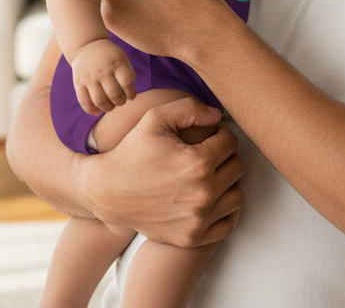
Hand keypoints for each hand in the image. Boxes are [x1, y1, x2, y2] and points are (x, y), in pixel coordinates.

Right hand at [71, 39, 136, 113]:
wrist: (87, 46)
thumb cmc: (110, 56)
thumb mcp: (123, 59)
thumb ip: (129, 75)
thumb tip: (130, 97)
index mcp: (116, 63)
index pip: (127, 83)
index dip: (131, 94)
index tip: (130, 95)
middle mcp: (102, 70)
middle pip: (114, 94)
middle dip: (120, 102)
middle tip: (120, 100)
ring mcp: (89, 77)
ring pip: (99, 101)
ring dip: (108, 108)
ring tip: (110, 106)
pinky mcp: (78, 82)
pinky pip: (84, 101)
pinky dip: (91, 110)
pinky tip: (97, 111)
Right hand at [84, 96, 244, 246]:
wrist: (107, 192)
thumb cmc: (131, 152)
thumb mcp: (155, 118)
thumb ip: (190, 108)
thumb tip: (218, 116)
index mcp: (197, 163)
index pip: (231, 142)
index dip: (219, 133)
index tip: (206, 135)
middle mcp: (203, 193)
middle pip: (237, 167)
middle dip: (225, 155)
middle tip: (207, 153)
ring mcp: (199, 219)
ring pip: (237, 195)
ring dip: (228, 182)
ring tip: (209, 174)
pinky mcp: (192, 237)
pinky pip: (228, 223)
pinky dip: (225, 210)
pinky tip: (211, 197)